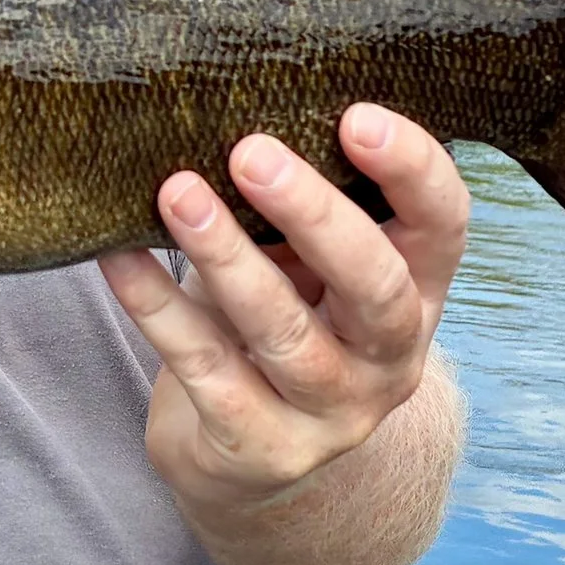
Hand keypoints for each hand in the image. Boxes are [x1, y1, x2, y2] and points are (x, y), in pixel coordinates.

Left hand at [100, 105, 468, 516]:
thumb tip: (233, 107)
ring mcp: (332, 414)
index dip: (414, 170)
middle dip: (314, 215)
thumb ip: (298, 208)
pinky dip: (158, 308)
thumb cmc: (280, 318)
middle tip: (250, 151)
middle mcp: (390, 358)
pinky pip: (206, 371)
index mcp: (417, 292)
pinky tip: (119, 258)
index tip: (355, 117)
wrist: (249, 457)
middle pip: (376, 286)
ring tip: (177, 194)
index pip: (445, 225)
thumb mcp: (306, 264)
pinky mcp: (263, 450)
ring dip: (227, 257)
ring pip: (286, 334)